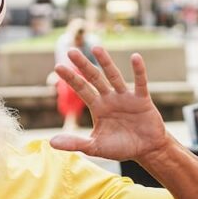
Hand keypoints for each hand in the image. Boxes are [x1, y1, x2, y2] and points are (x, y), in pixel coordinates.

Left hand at [49, 46, 169, 160]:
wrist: (146, 150)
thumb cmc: (121, 148)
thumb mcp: (95, 147)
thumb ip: (75, 143)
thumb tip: (50, 142)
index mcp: (98, 107)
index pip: (81, 89)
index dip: (70, 78)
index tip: (58, 67)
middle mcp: (110, 98)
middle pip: (94, 78)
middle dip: (83, 65)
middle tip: (71, 51)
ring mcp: (125, 97)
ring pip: (114, 76)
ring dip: (106, 62)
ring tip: (96, 48)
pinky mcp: (142, 100)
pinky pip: (140, 83)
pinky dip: (138, 70)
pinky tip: (135, 57)